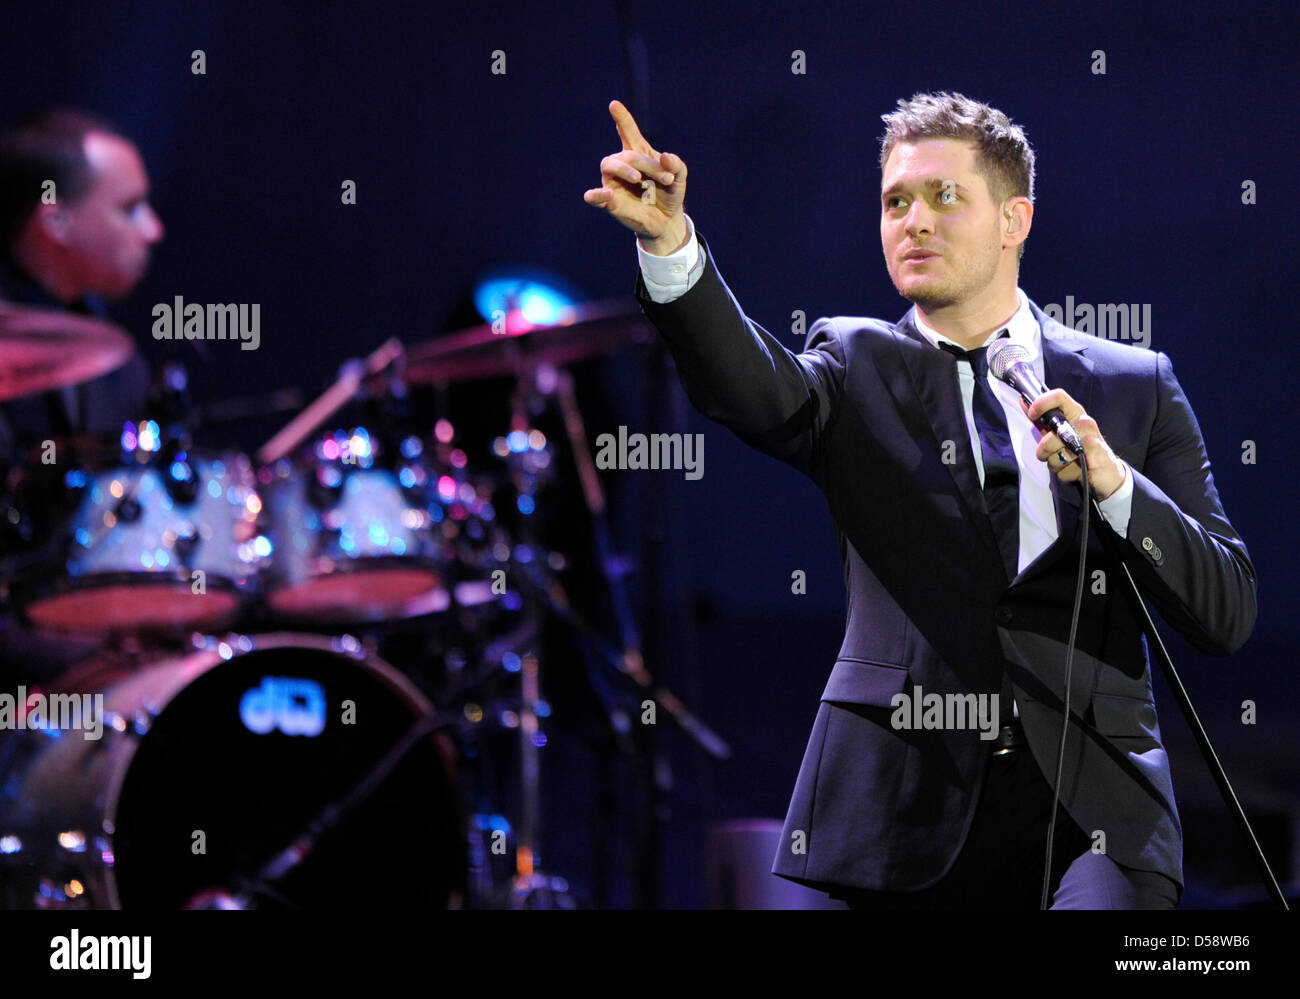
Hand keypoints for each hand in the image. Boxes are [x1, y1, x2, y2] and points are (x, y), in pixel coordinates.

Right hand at [583, 100, 687, 252]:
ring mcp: (614, 183)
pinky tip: (605, 193)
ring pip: (610, 165)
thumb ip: (676, 164)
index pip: (628, 133)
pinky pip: (596, 197)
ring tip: (638, 178)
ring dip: (624, 169)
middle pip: (627, 155)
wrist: (667, 220)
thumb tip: (665, 156)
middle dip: (647, 164)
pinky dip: (596, 195)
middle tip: (666, 178)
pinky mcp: (610, 202)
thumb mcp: (679, 177)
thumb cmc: (670, 194)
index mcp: (639, 154)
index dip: (622, 119)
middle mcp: (623, 165)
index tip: (614, 105)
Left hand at [1021, 389, 1126, 499]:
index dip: (1041, 403)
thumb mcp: (1058, 434)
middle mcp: (1084, 422)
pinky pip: (1067, 467)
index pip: (1059, 396)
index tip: (1032, 413)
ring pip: (1057, 453)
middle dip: (1045, 448)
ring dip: (1055, 463)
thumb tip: (1024, 402)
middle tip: (1050, 453)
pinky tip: (1075, 470)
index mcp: (1074, 414)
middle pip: (1052, 431)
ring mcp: (1091, 437)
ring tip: (1067, 463)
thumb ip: (1042, 420)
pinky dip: (1066, 473)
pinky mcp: (1096, 455)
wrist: (1107, 473)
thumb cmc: (1080, 451)